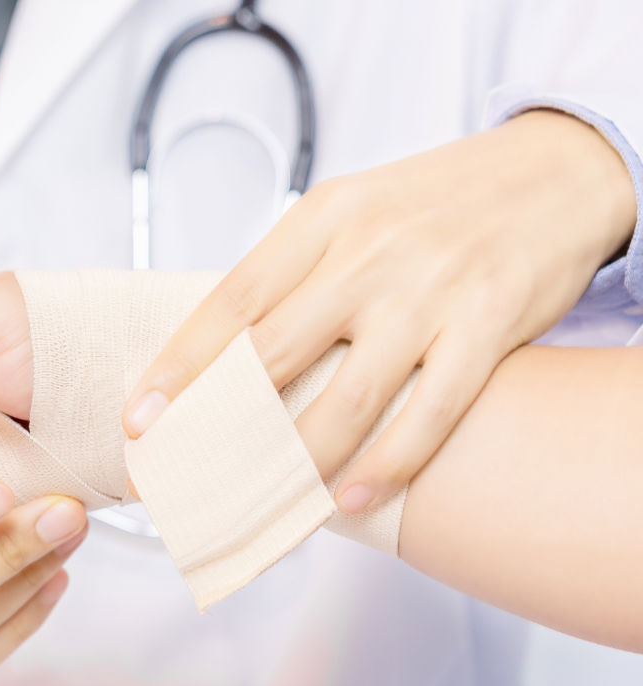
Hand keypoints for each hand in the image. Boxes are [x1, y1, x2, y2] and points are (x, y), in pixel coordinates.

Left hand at [124, 110, 636, 512]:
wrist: (553, 173)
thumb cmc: (432, 204)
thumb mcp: (350, 211)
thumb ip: (292, 273)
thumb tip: (222, 353)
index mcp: (322, 219)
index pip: (232, 300)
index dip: (180, 366)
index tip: (141, 417)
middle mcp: (368, 253)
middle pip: (273, 355)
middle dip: (217, 427)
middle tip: (182, 478)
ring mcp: (429, 292)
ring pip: (347, 398)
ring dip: (296, 462)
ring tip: (262, 503)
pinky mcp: (487, 327)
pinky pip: (429, 412)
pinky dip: (386, 463)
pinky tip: (348, 496)